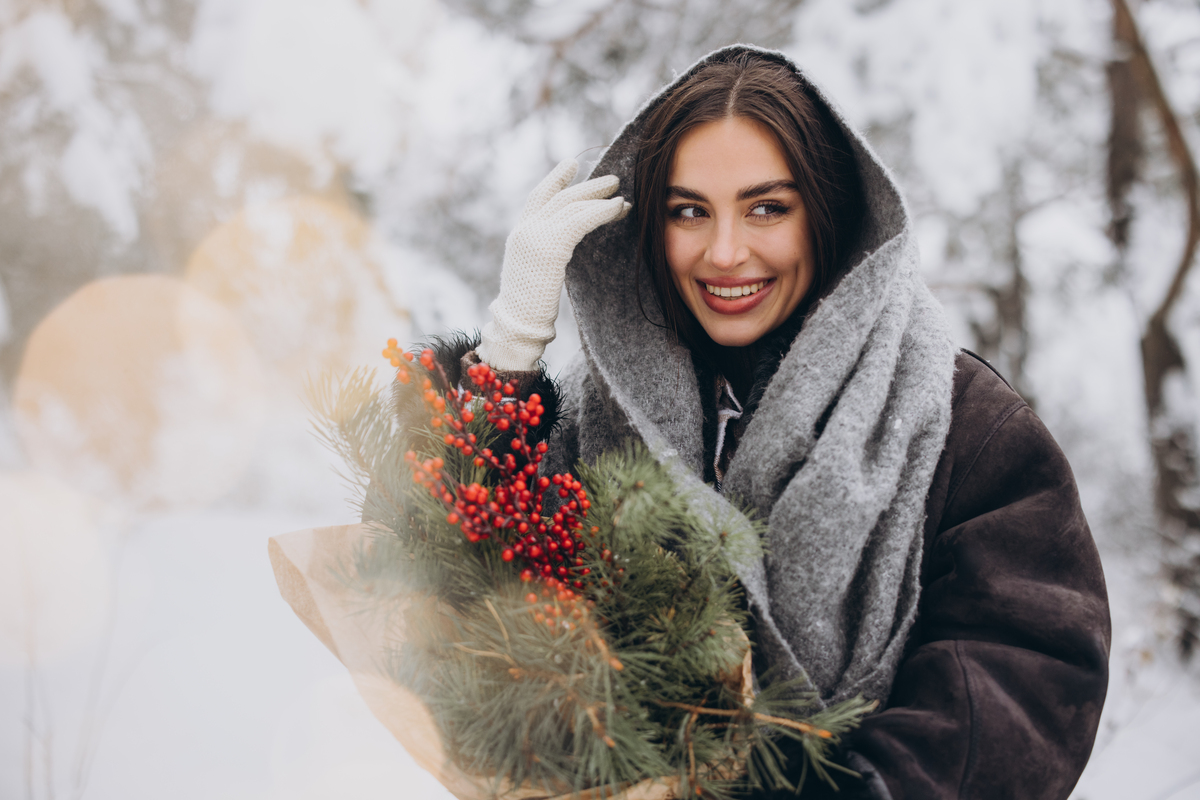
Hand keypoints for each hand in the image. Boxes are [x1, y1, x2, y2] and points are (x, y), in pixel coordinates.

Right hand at [477, 159, 629, 371]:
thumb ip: (545, 254)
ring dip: (601, 198)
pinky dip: (602, 211)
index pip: (539, 197)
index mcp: (520, 235)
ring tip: (623, 197)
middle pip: (560, 197)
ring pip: (573, 205)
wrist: (518, 325)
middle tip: (613, 179)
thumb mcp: (534, 274)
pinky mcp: (550, 246)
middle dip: (588, 186)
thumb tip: (563, 248)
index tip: (573, 163)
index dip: (556, 178)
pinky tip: (618, 209)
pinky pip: (581, 220)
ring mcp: (535, 236)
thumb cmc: (529, 310)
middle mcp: (525, 230)